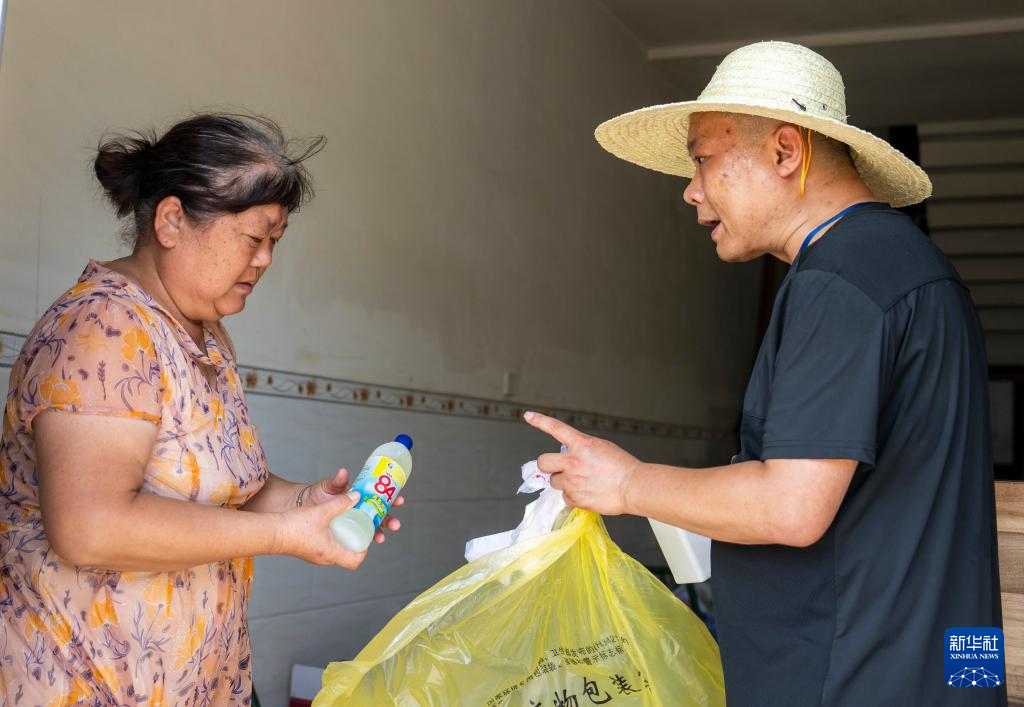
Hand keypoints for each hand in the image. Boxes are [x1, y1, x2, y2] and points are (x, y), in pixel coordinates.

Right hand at [279, 491, 368, 568]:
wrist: (271, 532)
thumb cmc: (294, 526)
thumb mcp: (322, 511)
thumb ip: (340, 503)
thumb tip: (357, 496)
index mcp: (331, 553)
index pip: (356, 561)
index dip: (364, 548)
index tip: (366, 534)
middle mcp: (325, 558)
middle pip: (349, 555)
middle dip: (356, 541)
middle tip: (359, 526)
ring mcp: (317, 555)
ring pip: (338, 550)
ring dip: (344, 538)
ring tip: (347, 522)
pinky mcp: (310, 550)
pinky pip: (327, 547)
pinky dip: (333, 537)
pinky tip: (331, 523)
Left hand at [300, 467, 402, 543]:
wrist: (302, 506)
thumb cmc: (318, 494)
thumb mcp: (329, 486)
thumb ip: (337, 480)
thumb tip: (343, 473)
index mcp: (359, 497)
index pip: (380, 498)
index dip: (391, 499)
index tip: (399, 500)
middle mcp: (359, 510)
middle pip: (380, 516)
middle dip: (390, 520)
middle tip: (395, 524)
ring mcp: (353, 522)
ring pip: (371, 528)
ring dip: (379, 533)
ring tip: (382, 537)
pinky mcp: (345, 532)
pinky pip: (358, 538)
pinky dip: (364, 542)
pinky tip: (367, 545)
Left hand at [524, 412, 642, 515]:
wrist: (633, 486)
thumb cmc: (622, 466)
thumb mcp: (600, 447)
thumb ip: (581, 450)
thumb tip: (569, 457)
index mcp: (581, 444)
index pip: (555, 428)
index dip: (540, 421)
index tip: (529, 416)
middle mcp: (572, 461)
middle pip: (543, 462)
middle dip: (549, 465)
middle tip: (559, 468)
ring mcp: (572, 481)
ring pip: (554, 482)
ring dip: (563, 482)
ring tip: (582, 482)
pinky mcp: (575, 498)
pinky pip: (565, 497)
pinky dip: (573, 496)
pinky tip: (587, 493)